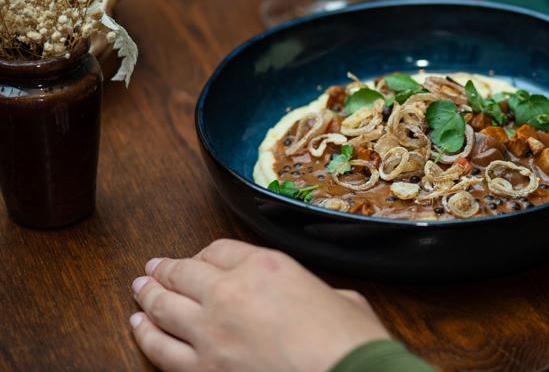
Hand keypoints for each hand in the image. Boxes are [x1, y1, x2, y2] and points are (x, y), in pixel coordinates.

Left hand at [128, 239, 389, 371]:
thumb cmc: (348, 342)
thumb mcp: (340, 297)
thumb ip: (315, 292)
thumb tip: (315, 300)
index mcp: (265, 266)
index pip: (219, 250)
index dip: (204, 255)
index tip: (198, 260)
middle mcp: (230, 293)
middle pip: (184, 273)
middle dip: (165, 271)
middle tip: (154, 270)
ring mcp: (211, 333)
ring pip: (164, 308)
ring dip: (147, 297)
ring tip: (139, 291)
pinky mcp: (203, 370)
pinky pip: (161, 350)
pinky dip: (146, 336)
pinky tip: (139, 328)